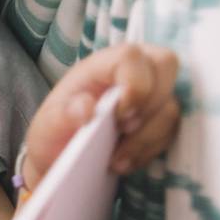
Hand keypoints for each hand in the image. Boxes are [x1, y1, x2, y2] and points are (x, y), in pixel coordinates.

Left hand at [24, 43, 179, 186]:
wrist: (63, 155)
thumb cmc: (56, 131)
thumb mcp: (48, 125)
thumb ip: (63, 115)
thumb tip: (87, 108)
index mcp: (101, 65)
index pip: (132, 57)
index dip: (134, 86)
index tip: (118, 116)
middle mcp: (131, 72)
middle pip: (167, 65)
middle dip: (150, 106)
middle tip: (123, 130)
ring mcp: (149, 93)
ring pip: (170, 107)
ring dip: (145, 139)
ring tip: (115, 159)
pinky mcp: (159, 117)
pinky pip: (171, 131)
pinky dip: (149, 150)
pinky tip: (125, 162)